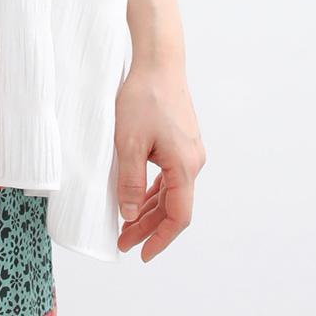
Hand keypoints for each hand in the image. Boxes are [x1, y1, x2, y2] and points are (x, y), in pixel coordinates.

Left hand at [113, 58, 205, 260]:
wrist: (158, 62)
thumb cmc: (143, 97)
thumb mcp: (128, 142)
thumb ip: (130, 182)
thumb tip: (130, 215)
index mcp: (184, 166)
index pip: (177, 217)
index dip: (159, 239)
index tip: (141, 253)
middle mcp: (193, 162)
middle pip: (173, 206)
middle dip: (149, 227)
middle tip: (123, 241)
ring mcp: (189, 151)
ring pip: (171, 191)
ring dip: (150, 209)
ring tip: (127, 224)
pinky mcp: (181, 141)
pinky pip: (170, 175)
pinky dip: (154, 190)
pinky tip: (139, 197)